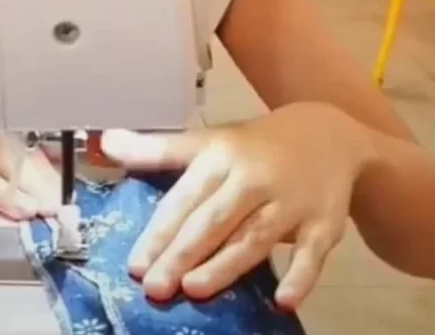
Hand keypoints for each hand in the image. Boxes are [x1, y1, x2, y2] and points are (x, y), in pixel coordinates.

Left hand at [100, 103, 375, 309]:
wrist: (329, 134)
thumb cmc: (255, 146)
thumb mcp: (208, 142)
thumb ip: (157, 150)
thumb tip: (105, 143)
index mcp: (221, 158)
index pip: (185, 199)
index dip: (159, 232)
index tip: (135, 264)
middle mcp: (253, 179)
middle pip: (215, 220)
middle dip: (183, 253)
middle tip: (154, 287)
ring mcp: (290, 202)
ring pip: (254, 237)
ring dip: (226, 264)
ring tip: (195, 290)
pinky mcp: (323, 224)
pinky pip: (312, 254)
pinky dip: (301, 277)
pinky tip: (283, 301)